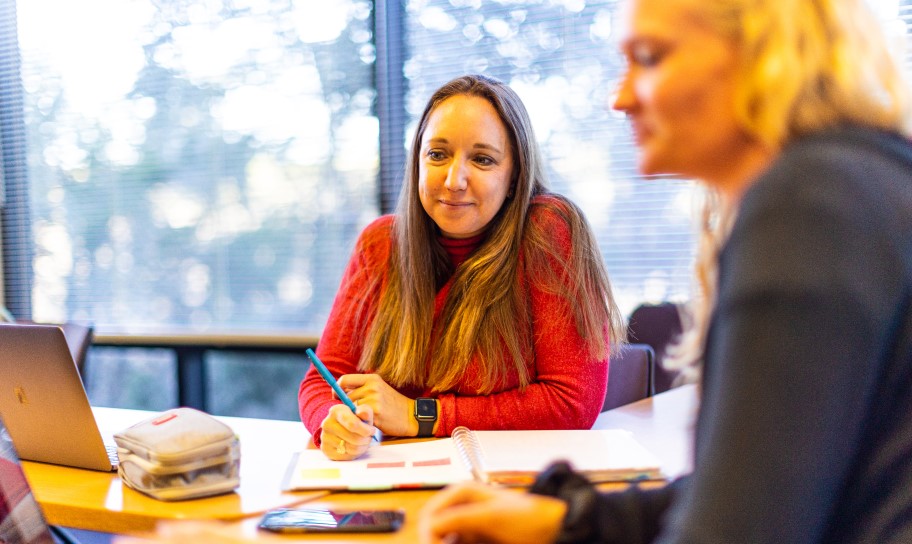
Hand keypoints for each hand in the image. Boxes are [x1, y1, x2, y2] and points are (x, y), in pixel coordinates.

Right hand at [319, 403, 375, 459]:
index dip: (366, 430)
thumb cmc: (355, 419)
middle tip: (369, 437)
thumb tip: (362, 413)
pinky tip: (355, 446)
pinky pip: (347, 456)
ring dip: (362, 447)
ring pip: (352, 448)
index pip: (353, 424)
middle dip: (366, 439)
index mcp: (336, 411)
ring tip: (363, 441)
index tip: (372, 431)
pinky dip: (355, 453)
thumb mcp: (362, 413)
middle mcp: (327, 423)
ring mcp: (325, 437)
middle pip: (355, 438)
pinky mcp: (326, 450)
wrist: (340, 428)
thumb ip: (365, 411)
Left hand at [338, 373, 415, 436]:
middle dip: (347, 405)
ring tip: (365, 417)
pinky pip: (358, 417)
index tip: (336, 397)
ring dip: (354, 414)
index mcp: (372, 378)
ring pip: (351, 408)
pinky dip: (360, 421)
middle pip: (346, 396)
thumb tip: (339, 392)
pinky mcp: (375, 412)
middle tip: (356, 411)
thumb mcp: (379, 389)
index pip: (344, 380)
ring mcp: (374, 399)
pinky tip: (369, 422)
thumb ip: (361, 388)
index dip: (337, 389)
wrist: (410, 415)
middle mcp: (372, 387)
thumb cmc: (391, 403)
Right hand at [419, 482, 566, 543]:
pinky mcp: (473, 540)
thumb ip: (458, 518)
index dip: (428, 535)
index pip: (430, 515)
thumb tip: (431, 525)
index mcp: (460, 494)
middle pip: (434, 531)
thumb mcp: (490, 516)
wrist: (549, 528)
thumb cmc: (525, 515)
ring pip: (444, 541)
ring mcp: (466, 525)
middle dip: (435, 543)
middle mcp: (459, 508)